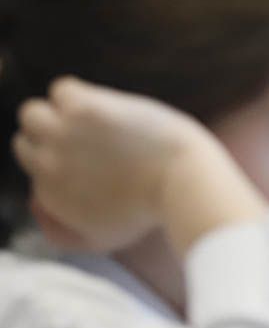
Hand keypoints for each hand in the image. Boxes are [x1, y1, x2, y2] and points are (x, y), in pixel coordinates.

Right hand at [11, 77, 256, 251]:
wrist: (184, 185)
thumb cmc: (153, 211)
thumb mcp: (102, 238)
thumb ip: (63, 233)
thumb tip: (37, 207)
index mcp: (49, 197)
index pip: (34, 169)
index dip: (59, 160)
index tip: (91, 160)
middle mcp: (47, 167)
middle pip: (26, 141)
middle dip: (53, 138)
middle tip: (93, 138)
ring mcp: (62, 136)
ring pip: (33, 113)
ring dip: (59, 112)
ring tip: (94, 118)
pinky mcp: (85, 111)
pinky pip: (63, 90)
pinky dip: (80, 93)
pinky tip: (108, 105)